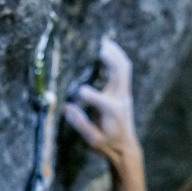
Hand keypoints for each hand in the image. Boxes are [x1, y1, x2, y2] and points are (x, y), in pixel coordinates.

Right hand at [64, 37, 137, 161]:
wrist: (125, 147)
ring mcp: (124, 94)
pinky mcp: (124, 92)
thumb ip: (80, 123)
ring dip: (116, 53)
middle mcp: (120, 99)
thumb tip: (66, 108)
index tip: (74, 92)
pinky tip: (110, 51)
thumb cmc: (107, 144)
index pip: (98, 99)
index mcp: (112, 112)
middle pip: (120, 71)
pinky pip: (124, 70)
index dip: (86, 95)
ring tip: (105, 41)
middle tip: (98, 43)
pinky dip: (118, 58)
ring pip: (124, 67)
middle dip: (110, 55)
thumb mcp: (92, 139)